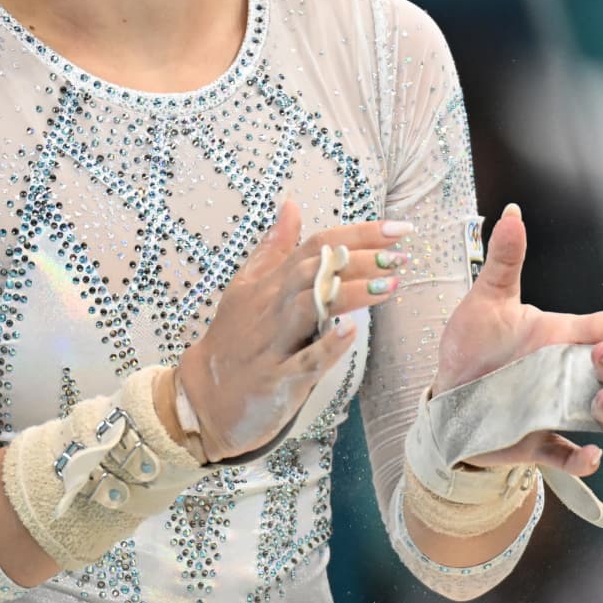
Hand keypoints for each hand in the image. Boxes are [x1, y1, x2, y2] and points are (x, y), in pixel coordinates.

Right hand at [176, 200, 412, 460]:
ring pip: (309, 307)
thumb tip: (291, 204)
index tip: (398, 229)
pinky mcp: (275, 379)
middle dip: (360, 259)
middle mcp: (271, 307)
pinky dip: (326, 347)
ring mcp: (272, 343)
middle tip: (400, 255)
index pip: (316, 245)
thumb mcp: (246, 287)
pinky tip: (350, 333)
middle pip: (315, 270)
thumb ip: (273, 247)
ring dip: (349, 294)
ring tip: (390, 285)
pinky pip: (303, 361)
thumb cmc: (233, 340)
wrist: (202, 398)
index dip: (358, 233)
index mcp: (269, 283)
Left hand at [431, 204, 602, 477]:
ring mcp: (560, 411)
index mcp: (562, 338)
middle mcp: (569, 375)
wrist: (444, 397)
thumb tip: (510, 211)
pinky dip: (585, 460)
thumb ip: (504, 261)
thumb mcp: (486, 301)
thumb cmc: (472, 344)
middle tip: (602, 357)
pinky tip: (589, 455)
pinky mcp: (542, 444)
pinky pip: (572, 457)